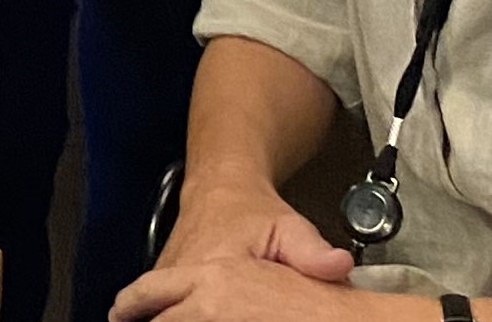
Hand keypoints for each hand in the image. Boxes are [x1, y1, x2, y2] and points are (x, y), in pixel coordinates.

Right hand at [110, 230, 359, 319]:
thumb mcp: (289, 228)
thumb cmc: (253, 210)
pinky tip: (162, 317)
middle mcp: (181, 270)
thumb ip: (312, 252)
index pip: (191, 311)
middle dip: (161, 320)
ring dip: (157, 316)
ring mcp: (167, 271)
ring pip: (153, 305)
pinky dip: (158, 312)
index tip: (206, 321)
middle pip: (162, 312)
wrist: (220, 184)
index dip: (193, 319)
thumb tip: (338, 266)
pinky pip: (155, 298)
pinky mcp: (162, 273)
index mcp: (211, 266)